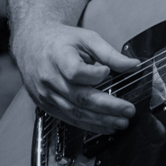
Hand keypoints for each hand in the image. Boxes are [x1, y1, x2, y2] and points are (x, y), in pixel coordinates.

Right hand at [11, 21, 139, 134]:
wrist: (31, 45)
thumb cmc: (60, 40)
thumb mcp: (86, 38)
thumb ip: (110, 53)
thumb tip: (133, 65)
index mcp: (58, 57)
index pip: (76, 72)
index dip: (94, 75)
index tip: (108, 72)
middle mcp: (50, 79)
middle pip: (80, 97)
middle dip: (108, 107)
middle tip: (128, 111)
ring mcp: (46, 95)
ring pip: (75, 112)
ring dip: (100, 120)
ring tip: (121, 122)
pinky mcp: (46, 105)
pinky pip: (69, 118)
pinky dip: (88, 125)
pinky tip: (105, 126)